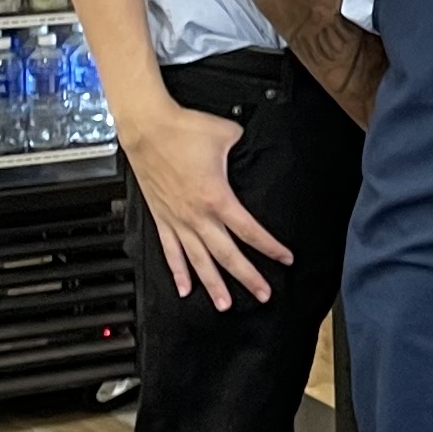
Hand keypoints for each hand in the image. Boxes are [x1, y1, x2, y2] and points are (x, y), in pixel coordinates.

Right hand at [118, 102, 288, 305]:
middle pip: (227, 255)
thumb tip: (254, 150)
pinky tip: (184, 288)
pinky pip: (170, 252)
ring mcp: (177, 219)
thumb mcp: (228, 134)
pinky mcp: (161, 218)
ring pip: (198, 261)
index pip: (250, 231)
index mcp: (217, 198)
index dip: (270, 247)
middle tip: (262, 294)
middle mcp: (197, 215)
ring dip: (213, 284)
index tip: (285, 258)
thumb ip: (246, 147)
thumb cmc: (183, 129)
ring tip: (224, 304)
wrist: (147, 127)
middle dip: (247, 277)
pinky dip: (178, 272)